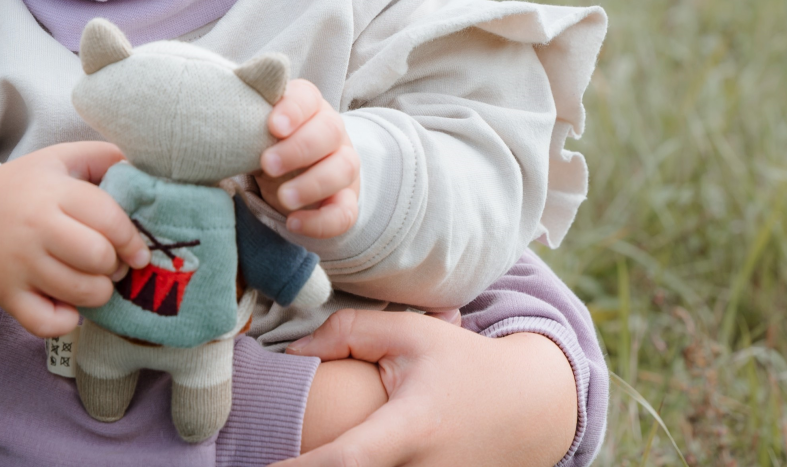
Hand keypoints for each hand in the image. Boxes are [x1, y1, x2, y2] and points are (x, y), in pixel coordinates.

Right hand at [0, 142, 149, 338]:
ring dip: (100, 292)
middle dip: (117, 265)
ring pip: (80, 293)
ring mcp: (20, 266)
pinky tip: (71, 305)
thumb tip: (141, 171)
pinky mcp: (7, 297)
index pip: (107, 218)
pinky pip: (46, 324)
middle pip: (97, 257)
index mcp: (54, 192)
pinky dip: (67, 321)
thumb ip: (104, 157)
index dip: (132, 238)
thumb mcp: (62, 158)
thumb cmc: (27, 186)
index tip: (139, 249)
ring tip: (96, 280)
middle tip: (113, 262)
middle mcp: (37, 229)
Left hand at [256, 78, 359, 237]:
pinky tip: (294, 223)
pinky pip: (344, 212)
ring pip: (343, 169)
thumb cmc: (267, 142)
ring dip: (313, 184)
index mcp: (308, 106)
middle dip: (299, 149)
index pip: (307, 97)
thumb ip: (245, 109)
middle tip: (268, 164)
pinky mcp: (345, 200)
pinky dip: (322, 222)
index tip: (273, 126)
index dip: (293, 110)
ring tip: (284, 198)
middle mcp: (331, 131)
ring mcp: (343, 165)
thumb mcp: (255, 124)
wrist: (291, 174)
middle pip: (329, 131)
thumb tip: (224, 100)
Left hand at [281, 310, 577, 466]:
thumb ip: (349, 332)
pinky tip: (329, 455)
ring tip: (294, 453)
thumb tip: (292, 353)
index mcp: (412, 428)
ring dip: (331, 464)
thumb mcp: (411, 333)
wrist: (529, 408)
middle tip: (258, 454)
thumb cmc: (462, 363)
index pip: (348, 459)